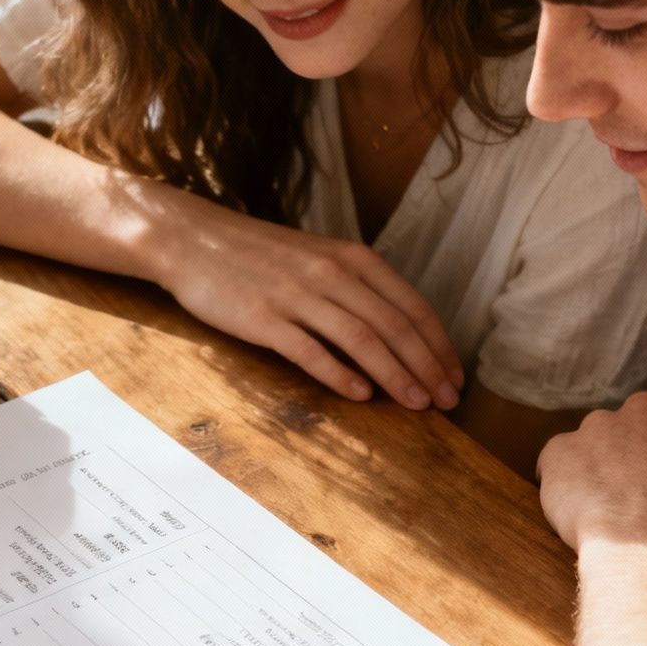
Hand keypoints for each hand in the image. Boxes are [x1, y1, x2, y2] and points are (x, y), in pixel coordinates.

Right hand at [143, 194, 463, 409]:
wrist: (192, 240)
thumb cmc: (259, 256)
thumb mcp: (317, 257)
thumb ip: (355, 289)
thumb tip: (397, 337)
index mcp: (351, 257)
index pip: (411, 306)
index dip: (439, 345)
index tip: (455, 378)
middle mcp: (331, 272)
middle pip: (394, 326)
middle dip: (427, 367)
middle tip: (447, 402)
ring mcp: (297, 294)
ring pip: (361, 339)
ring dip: (395, 375)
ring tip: (417, 405)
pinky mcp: (263, 318)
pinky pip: (310, 351)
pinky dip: (340, 375)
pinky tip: (361, 396)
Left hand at [536, 394, 646, 567]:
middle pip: (641, 427)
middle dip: (640, 456)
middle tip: (644, 500)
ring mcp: (598, 426)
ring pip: (596, 442)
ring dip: (600, 468)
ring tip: (608, 513)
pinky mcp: (560, 451)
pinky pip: (556, 463)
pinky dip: (562, 484)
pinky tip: (575, 514)